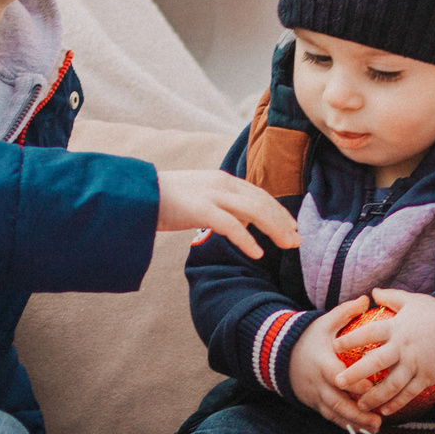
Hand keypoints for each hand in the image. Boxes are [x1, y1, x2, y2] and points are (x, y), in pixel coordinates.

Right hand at [157, 169, 300, 260]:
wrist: (136, 194)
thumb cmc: (163, 200)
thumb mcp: (198, 198)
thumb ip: (219, 206)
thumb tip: (237, 222)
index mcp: (222, 180)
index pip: (259, 194)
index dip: (278, 210)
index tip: (292, 226)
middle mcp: (222, 184)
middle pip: (262, 202)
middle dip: (283, 221)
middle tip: (298, 240)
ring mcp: (212, 195)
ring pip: (255, 211)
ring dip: (274, 229)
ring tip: (287, 245)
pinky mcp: (201, 209)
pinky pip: (231, 225)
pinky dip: (247, 239)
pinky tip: (258, 252)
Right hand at [289, 298, 385, 430]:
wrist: (280, 354)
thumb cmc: (308, 336)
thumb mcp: (324, 322)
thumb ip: (345, 312)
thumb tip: (367, 299)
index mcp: (322, 363)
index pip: (337, 376)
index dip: (353, 384)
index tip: (370, 389)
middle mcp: (318, 383)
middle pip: (338, 402)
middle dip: (358, 414)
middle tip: (379, 420)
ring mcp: (315, 396)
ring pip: (335, 414)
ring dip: (355, 423)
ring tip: (376, 429)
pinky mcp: (314, 403)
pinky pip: (330, 417)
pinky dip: (345, 424)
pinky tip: (363, 430)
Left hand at [333, 289, 434, 415]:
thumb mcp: (412, 301)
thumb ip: (391, 297)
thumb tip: (372, 292)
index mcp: (397, 327)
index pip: (369, 334)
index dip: (351, 340)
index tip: (334, 346)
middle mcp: (404, 347)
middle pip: (376, 363)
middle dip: (356, 374)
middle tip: (338, 382)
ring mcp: (416, 364)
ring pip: (391, 384)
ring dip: (374, 396)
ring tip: (359, 404)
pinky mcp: (428, 377)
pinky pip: (409, 393)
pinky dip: (396, 403)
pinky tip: (384, 410)